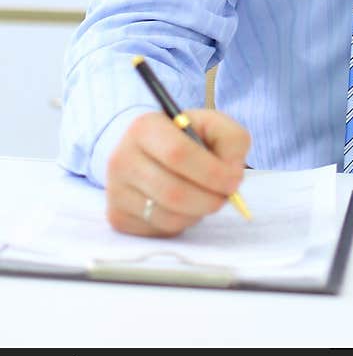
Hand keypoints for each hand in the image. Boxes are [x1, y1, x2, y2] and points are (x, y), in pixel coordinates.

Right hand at [105, 109, 250, 237]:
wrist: (150, 152)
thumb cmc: (186, 137)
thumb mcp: (213, 125)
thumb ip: (232, 141)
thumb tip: (231, 174)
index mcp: (145, 127)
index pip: (178, 154)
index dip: (212, 172)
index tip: (233, 181)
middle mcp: (122, 158)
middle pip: (173, 191)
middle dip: (209, 199)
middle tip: (226, 196)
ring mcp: (115, 190)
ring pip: (167, 216)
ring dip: (198, 213)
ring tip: (205, 197)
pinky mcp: (117, 217)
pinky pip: (159, 230)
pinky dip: (182, 223)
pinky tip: (184, 206)